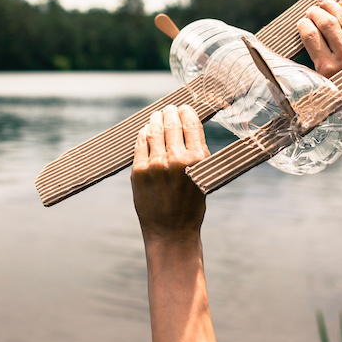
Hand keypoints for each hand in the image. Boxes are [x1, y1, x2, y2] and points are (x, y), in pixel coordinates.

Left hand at [131, 104, 209, 242]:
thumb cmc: (191, 207)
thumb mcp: (203, 178)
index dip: (187, 111)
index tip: (185, 107)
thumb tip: (188, 128)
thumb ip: (196, 154)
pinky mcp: (138, 171)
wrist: (171, 234)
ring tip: (158, 115)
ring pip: (154, 130)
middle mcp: (176, 159)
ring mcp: (155, 164)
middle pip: (171, 123)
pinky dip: (144, 133)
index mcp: (197, 160)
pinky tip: (146, 130)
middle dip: (170, 112)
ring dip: (156, 119)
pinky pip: (140, 143)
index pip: (191, 124)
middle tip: (170, 108)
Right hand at [296, 0, 341, 145]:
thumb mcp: (327, 97)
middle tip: (312, 8)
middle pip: (328, 24)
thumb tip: (311, 53)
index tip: (301, 22)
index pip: (311, 37)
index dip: (304, 25)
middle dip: (317, 12)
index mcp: (328, 72)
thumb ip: (320, 74)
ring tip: (325, 1)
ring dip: (334, 8)